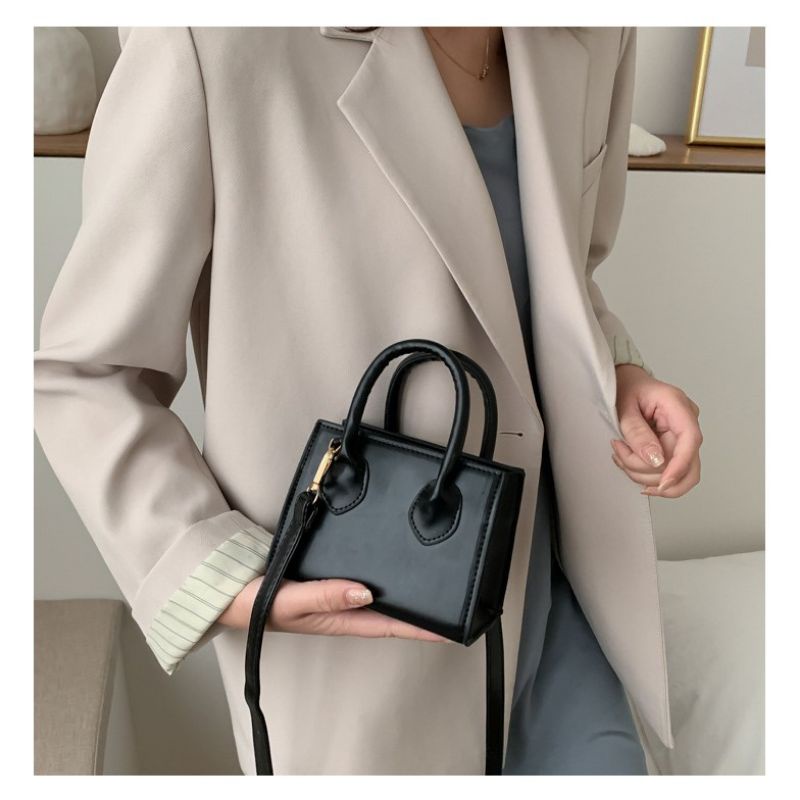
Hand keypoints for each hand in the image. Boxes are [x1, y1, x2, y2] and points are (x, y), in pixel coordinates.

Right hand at [218, 574, 447, 641]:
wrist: (227, 589)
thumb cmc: (254, 602)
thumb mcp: (289, 600)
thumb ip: (325, 595)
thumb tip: (366, 591)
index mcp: (338, 620)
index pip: (390, 625)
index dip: (422, 627)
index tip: (452, 626)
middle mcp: (343, 609)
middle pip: (392, 613)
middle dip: (423, 612)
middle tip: (455, 603)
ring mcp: (336, 594)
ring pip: (380, 596)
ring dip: (406, 593)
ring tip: (435, 585)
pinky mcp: (328, 577)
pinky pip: (362, 579)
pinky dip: (382, 574)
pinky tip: (393, 565)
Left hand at [610, 364, 702, 497]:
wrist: (625, 382)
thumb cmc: (625, 387)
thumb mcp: (623, 407)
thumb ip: (637, 433)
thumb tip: (656, 460)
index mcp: (677, 406)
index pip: (691, 440)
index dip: (679, 466)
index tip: (663, 484)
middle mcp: (686, 423)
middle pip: (688, 466)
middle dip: (653, 474)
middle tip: (621, 458)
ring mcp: (681, 437)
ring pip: (674, 474)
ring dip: (641, 473)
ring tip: (619, 453)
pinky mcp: (673, 447)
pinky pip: (664, 471)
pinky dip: (643, 472)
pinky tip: (627, 459)